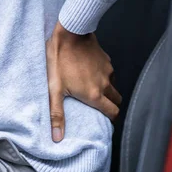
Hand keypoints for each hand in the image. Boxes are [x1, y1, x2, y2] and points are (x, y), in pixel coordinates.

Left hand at [46, 22, 121, 141]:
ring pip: (113, 85)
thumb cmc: (60, 60)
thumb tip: (57, 137)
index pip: (113, 112)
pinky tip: (90, 73)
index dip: (111, 118)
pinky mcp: (106, 59)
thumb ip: (57, 114)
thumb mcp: (55, 89)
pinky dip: (103, 76)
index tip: (105, 120)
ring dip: (107, 90)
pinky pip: (109, 72)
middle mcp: (105, 84)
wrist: (69, 34)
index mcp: (94, 95)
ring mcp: (107, 70)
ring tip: (93, 89)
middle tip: (100, 107)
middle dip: (111, 105)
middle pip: (116, 100)